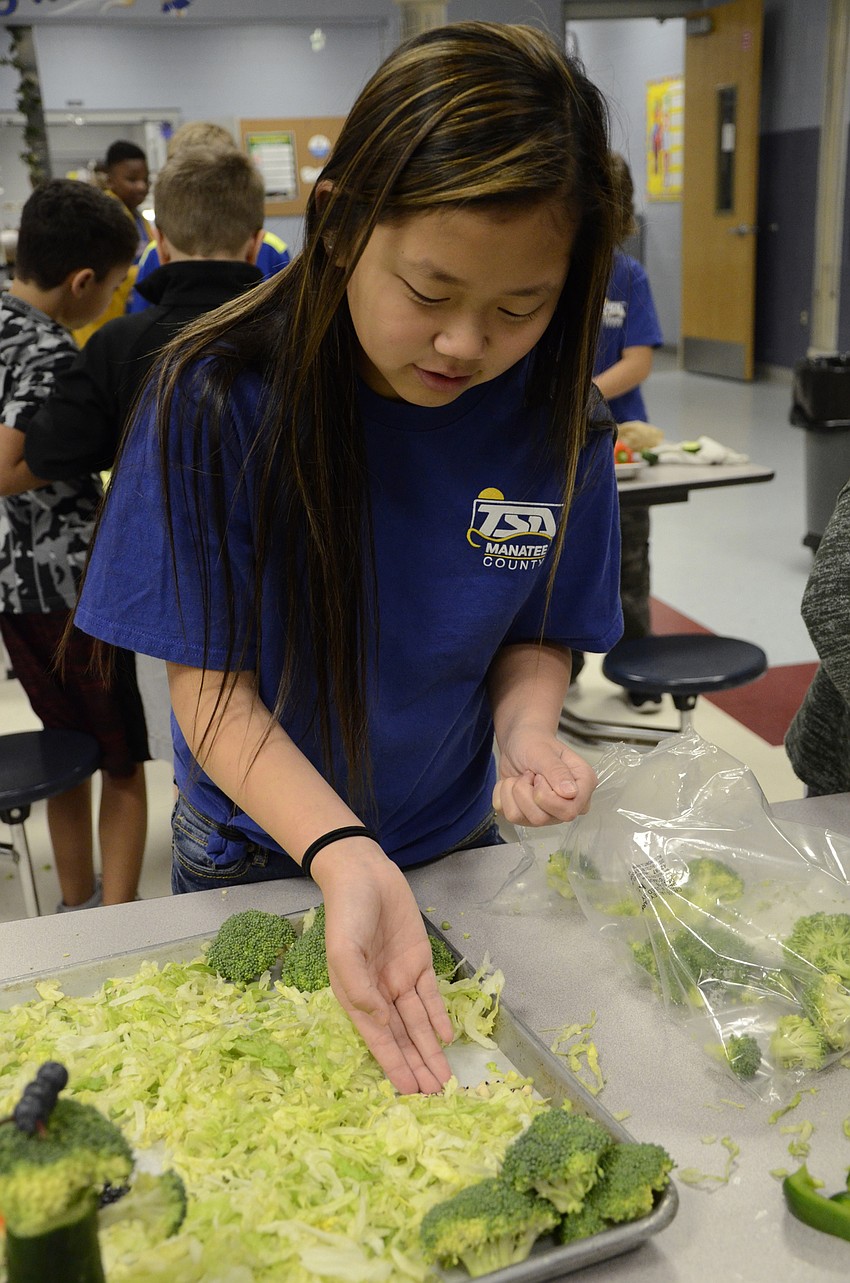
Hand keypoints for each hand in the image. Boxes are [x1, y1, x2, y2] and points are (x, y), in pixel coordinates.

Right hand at [312, 844, 453, 1093]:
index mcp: (356, 995)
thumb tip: (380, 1022)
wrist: (364, 874)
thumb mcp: (343, 950)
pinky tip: (447, 1038)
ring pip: (419, 1022)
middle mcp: (379, 993)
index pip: (379, 1039)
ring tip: (444, 1077)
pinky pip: (431, 995)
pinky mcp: (419, 960)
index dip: (394, 1066)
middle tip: (435, 1096)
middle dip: (418, 1066)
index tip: (409, 1093)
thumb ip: (359, 988)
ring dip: (431, 1049)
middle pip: (403, 1037)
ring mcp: (400, 977)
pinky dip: (439, 1016)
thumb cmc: (347, 913)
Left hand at [493, 730, 596, 825]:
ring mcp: (549, 813)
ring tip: (521, 777)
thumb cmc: (535, 743)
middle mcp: (569, 803)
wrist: (518, 743)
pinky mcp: (528, 816)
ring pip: (525, 819)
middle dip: (525, 792)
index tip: (538, 776)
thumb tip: (570, 793)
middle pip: (542, 819)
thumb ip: (557, 771)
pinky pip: (510, 816)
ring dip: (514, 792)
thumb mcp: (544, 751)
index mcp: (582, 785)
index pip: (569, 811)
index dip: (546, 796)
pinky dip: (503, 795)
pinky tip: (512, 784)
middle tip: (528, 774)